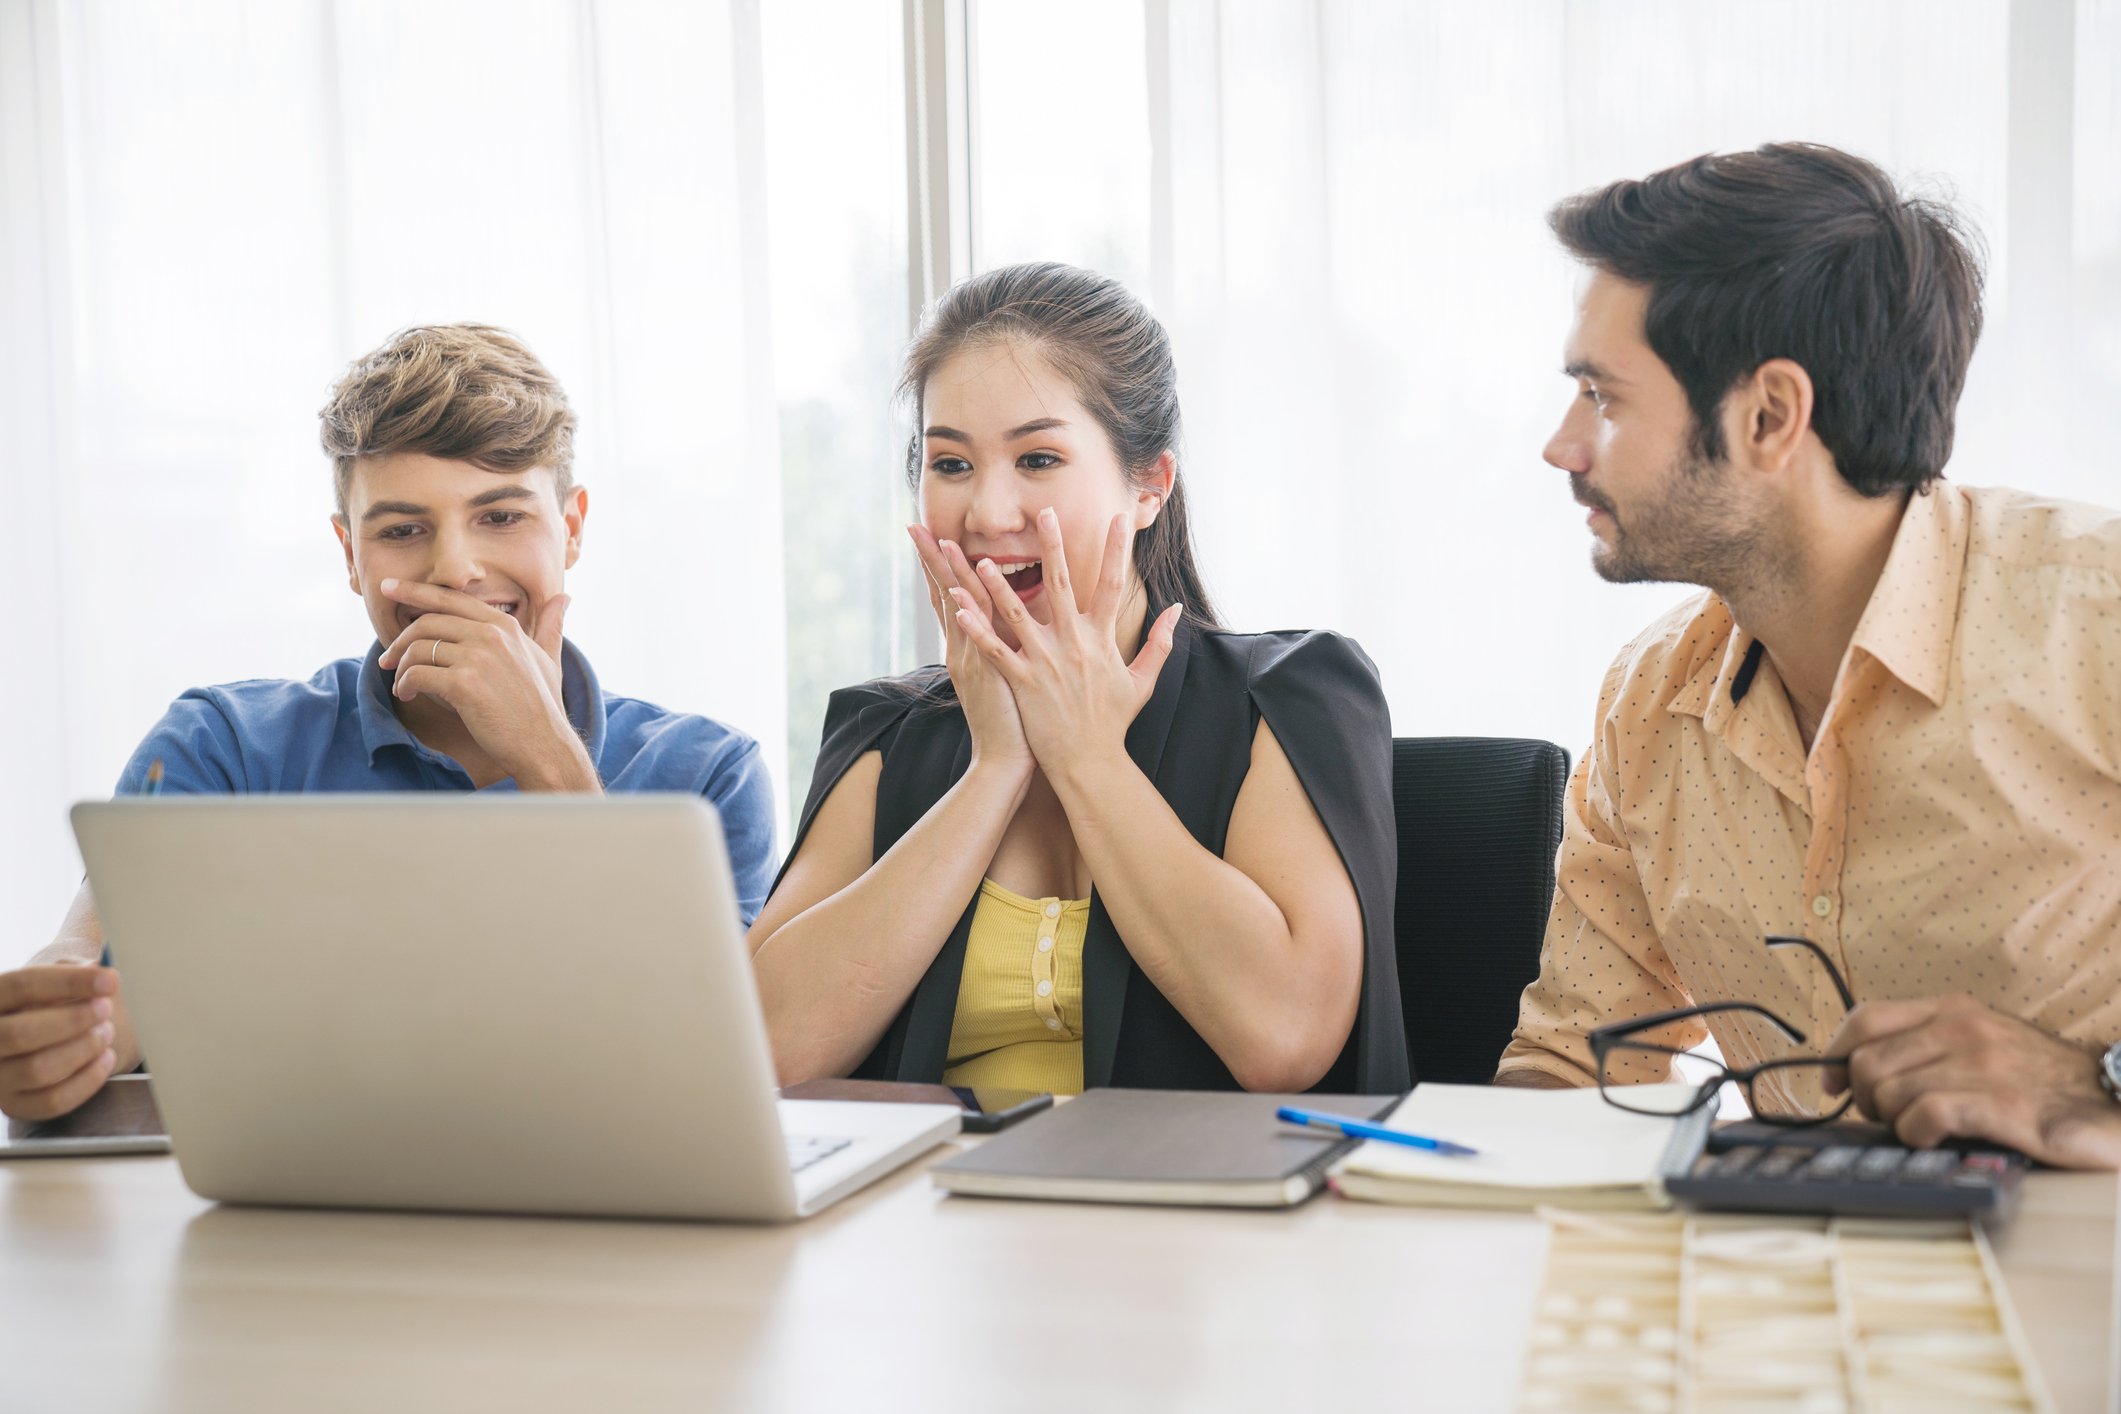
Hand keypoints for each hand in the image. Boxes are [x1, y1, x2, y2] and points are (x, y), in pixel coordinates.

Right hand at [0, 964, 119, 1120]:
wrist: (44, 1041)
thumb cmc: (54, 1005)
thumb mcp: (57, 983)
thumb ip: (78, 972)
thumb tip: (107, 972)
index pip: (22, 986)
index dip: (69, 981)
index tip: (110, 981)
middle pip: (21, 1033)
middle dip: (73, 1021)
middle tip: (105, 1009)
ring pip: (37, 1070)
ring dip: (82, 1049)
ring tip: (105, 1033)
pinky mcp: (15, 1104)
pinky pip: (52, 1101)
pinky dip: (87, 1080)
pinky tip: (105, 1058)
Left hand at [376, 579, 597, 790]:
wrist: (544, 744)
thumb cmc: (544, 706)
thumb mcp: (550, 658)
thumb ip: (550, 626)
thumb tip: (563, 597)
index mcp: (505, 625)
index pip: (451, 599)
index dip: (415, 591)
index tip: (389, 588)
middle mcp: (491, 635)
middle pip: (428, 622)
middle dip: (400, 639)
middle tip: (388, 658)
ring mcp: (478, 658)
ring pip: (419, 649)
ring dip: (401, 667)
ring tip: (401, 683)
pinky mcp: (464, 684)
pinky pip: (417, 674)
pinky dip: (405, 684)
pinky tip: (408, 694)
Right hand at [909, 526, 1032, 772]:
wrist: (1005, 761)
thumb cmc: (1013, 721)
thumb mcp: (1002, 677)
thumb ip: (1001, 648)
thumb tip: (1008, 622)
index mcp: (968, 648)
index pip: (950, 598)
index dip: (940, 567)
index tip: (933, 536)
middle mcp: (964, 649)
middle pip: (944, 592)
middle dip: (931, 558)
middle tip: (913, 525)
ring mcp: (972, 660)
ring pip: (958, 606)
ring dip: (947, 572)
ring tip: (935, 539)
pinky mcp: (986, 673)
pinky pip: (975, 637)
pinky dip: (966, 615)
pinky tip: (956, 591)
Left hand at [952, 509, 1180, 782]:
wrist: (1091, 762)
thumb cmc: (1113, 722)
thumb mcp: (1143, 681)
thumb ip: (1160, 642)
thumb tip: (1176, 610)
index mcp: (1101, 640)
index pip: (1112, 585)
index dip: (1117, 551)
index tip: (1118, 519)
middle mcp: (1072, 644)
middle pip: (1060, 585)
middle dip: (1052, 547)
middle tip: (1045, 513)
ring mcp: (1045, 662)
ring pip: (1017, 615)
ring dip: (997, 586)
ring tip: (981, 559)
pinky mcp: (1023, 682)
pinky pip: (995, 651)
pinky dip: (977, 630)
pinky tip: (958, 610)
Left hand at [1824, 996, 2120, 1169]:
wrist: (2112, 1101)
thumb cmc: (2042, 1081)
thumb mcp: (1982, 1044)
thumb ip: (1930, 1045)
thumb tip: (1864, 1069)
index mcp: (1953, 1010)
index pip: (1866, 1019)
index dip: (1835, 1054)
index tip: (1831, 1083)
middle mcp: (1963, 1028)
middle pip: (1867, 1062)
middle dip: (1864, 1098)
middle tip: (1886, 1118)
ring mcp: (1982, 1064)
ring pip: (1890, 1091)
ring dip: (1892, 1121)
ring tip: (1918, 1131)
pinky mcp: (2000, 1103)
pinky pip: (1924, 1115)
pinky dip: (1916, 1133)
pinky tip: (1934, 1139)